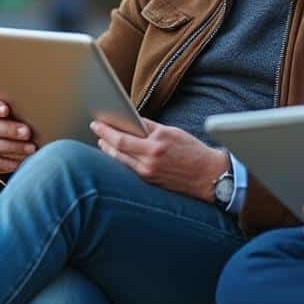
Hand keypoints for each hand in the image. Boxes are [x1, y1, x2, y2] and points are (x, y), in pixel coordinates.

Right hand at [0, 96, 35, 174]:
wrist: (18, 134)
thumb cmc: (23, 114)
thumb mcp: (23, 107)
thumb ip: (25, 104)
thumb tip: (43, 101)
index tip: (6, 110)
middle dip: (9, 130)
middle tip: (28, 132)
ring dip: (13, 147)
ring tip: (32, 148)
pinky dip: (11, 162)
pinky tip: (25, 160)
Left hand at [91, 118, 227, 201]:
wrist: (208, 175)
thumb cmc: (193, 151)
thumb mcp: (173, 132)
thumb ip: (150, 128)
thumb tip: (131, 122)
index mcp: (157, 143)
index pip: (124, 135)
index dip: (107, 129)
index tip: (98, 122)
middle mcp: (151, 159)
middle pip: (117, 148)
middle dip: (103, 137)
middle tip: (95, 129)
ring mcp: (148, 172)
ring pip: (120, 160)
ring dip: (108, 150)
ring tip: (102, 140)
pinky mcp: (149, 181)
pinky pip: (128, 169)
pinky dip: (119, 160)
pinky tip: (115, 154)